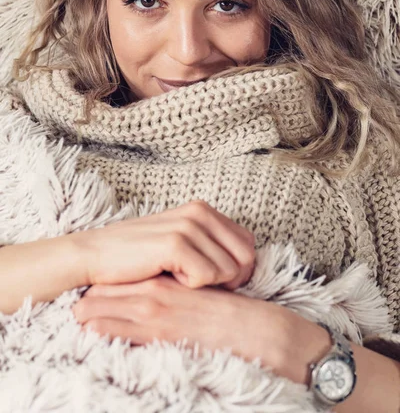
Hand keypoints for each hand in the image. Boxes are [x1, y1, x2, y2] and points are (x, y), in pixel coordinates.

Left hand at [73, 274, 333, 384]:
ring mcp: (156, 308)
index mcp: (167, 276)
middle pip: (113, 286)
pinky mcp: (158, 330)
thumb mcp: (205, 286)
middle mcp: (158, 287)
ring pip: (111, 306)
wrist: (249, 327)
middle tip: (75, 296)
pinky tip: (89, 327)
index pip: (127, 273)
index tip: (95, 282)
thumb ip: (183, 282)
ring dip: (91, 309)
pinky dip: (103, 326)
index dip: (108, 277)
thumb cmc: (229, 307)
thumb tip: (170, 283)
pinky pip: (122, 329)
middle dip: (92, 292)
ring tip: (76, 311)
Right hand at [75, 200, 255, 290]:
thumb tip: (245, 266)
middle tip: (199, 283)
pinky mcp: (175, 244)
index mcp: (203, 210)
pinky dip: (191, 286)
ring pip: (229, 270)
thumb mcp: (180, 240)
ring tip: (178, 275)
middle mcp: (199, 212)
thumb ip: (210, 244)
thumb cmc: (137, 255)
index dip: (239, 268)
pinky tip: (170, 276)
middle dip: (230, 279)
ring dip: (206, 283)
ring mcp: (188, 226)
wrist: (96, 255)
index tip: (216, 280)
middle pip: (245, 258)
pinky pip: (207, 277)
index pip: (248, 243)